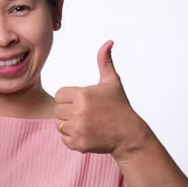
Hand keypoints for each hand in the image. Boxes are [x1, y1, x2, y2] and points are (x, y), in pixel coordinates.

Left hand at [54, 40, 146, 158]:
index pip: (59, 95)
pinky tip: (86, 133)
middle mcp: (78, 112)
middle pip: (58, 110)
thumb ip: (105, 62)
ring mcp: (78, 129)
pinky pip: (64, 139)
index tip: (82, 102)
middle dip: (69, 111)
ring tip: (87, 123)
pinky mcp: (78, 143)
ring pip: (60, 125)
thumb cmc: (119, 107)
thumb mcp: (112, 82)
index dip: (69, 98)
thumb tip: (108, 43)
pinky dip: (73, 138)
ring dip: (70, 125)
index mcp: (82, 95)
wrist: (129, 134)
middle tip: (86, 114)